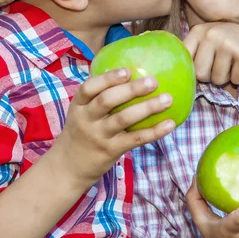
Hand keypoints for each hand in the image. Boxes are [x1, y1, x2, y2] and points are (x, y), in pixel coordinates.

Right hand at [58, 69, 174, 183]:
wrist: (68, 167)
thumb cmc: (82, 131)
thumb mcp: (82, 112)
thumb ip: (99, 96)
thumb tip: (132, 72)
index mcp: (78, 106)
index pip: (88, 88)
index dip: (108, 78)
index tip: (127, 70)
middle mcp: (86, 119)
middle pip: (107, 100)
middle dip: (131, 89)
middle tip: (153, 81)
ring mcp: (99, 136)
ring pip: (124, 119)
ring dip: (147, 108)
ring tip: (167, 99)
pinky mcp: (111, 150)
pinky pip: (135, 139)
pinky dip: (154, 131)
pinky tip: (170, 123)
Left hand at [183, 23, 238, 84]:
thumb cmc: (228, 35)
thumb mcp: (207, 35)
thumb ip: (193, 51)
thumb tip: (183, 76)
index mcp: (198, 32)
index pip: (185, 60)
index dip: (192, 69)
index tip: (201, 67)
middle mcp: (210, 36)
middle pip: (200, 74)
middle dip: (209, 77)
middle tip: (218, 67)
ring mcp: (227, 45)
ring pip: (218, 79)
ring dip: (225, 78)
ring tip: (231, 63)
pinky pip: (236, 79)